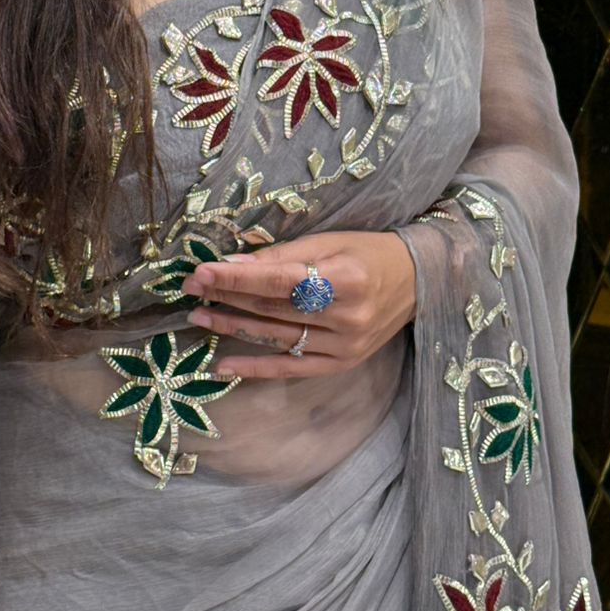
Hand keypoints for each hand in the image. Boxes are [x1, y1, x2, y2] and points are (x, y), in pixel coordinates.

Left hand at [180, 230, 416, 379]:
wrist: (417, 281)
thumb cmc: (369, 252)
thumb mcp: (329, 241)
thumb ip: (282, 256)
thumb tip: (233, 265)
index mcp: (346, 278)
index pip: (278, 280)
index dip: (237, 277)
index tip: (201, 271)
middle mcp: (347, 317)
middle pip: (273, 309)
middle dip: (227, 297)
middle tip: (192, 288)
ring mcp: (345, 346)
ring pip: (276, 337)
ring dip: (233, 327)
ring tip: (200, 315)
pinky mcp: (342, 365)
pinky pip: (290, 368)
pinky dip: (255, 367)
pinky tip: (223, 364)